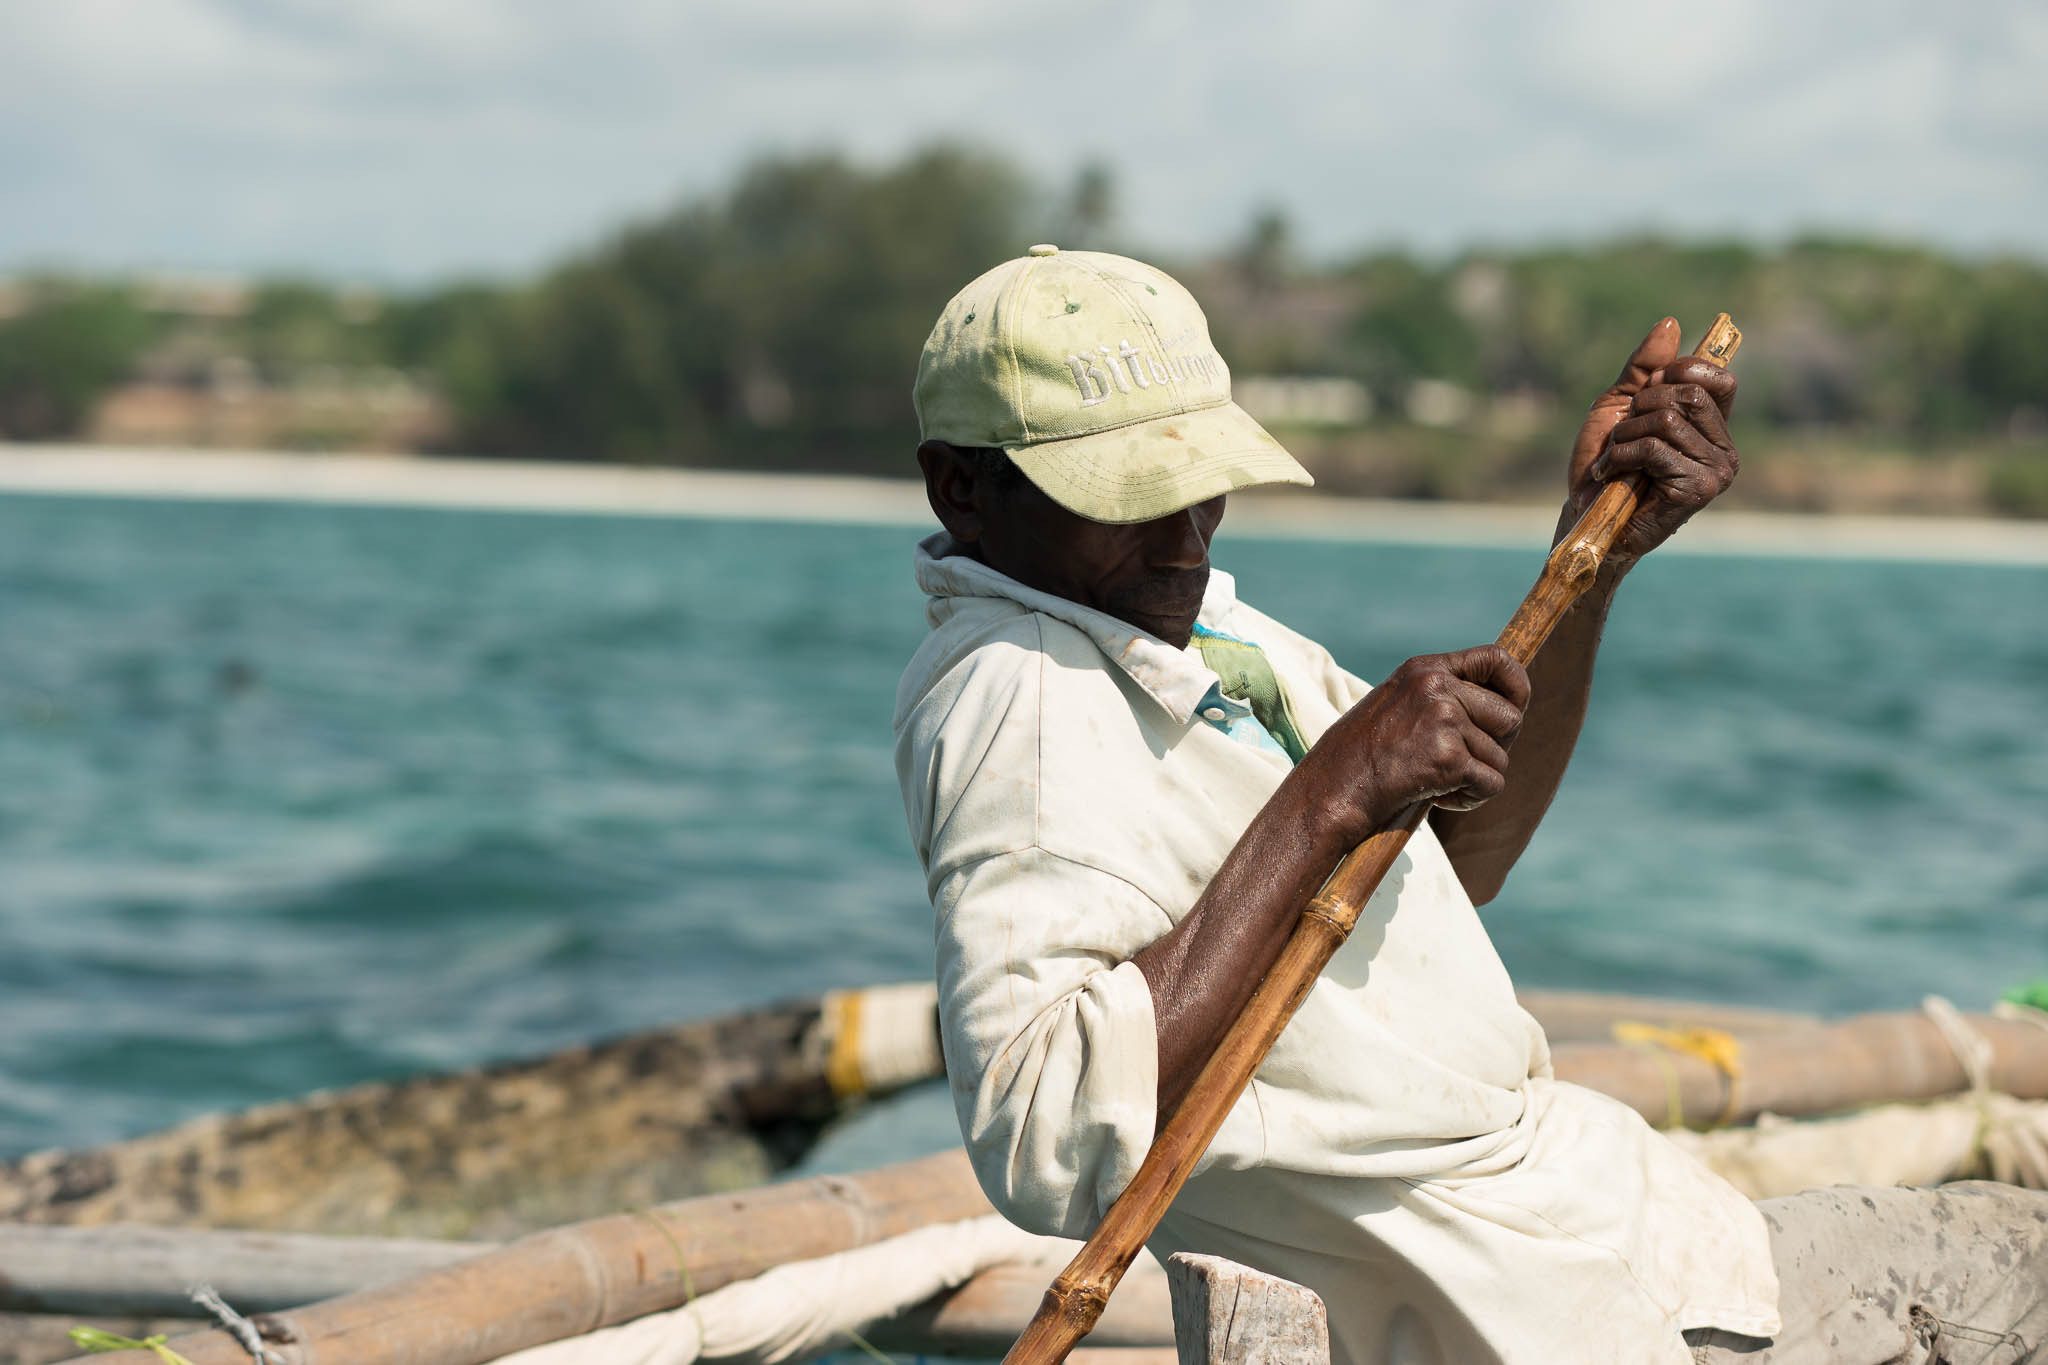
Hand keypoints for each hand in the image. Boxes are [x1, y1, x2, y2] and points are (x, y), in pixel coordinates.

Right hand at [1303, 645, 1530, 842]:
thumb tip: (1499, 710)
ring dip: (1475, 779)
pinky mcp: (1448, 757)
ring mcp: (1444, 720)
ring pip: (1500, 757)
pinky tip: (1437, 798)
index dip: (1517, 685)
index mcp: (1424, 669)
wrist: (1330, 790)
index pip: (1495, 658)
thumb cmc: (1359, 757)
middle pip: (1510, 716)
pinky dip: (1469, 799)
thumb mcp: (1396, 706)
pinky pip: (1491, 784)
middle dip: (1496, 746)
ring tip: (1435, 783)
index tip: (1516, 708)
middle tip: (1464, 762)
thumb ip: (1439, 697)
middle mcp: (1437, 687)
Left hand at [1563, 318, 1739, 570]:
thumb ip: (1645, 368)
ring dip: (1625, 435)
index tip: (1645, 396)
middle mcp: (1724, 448)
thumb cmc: (1603, 465)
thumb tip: (1671, 323)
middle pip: (1688, 393)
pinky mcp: (1699, 490)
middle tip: (1623, 436)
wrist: (1584, 515)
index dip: (1677, 374)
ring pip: (1667, 419)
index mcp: (1713, 427)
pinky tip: (1613, 475)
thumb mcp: (1620, 406)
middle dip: (1640, 408)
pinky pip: (1654, 448)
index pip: (1717, 377)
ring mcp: (1717, 471)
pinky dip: (1621, 456)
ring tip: (1616, 460)